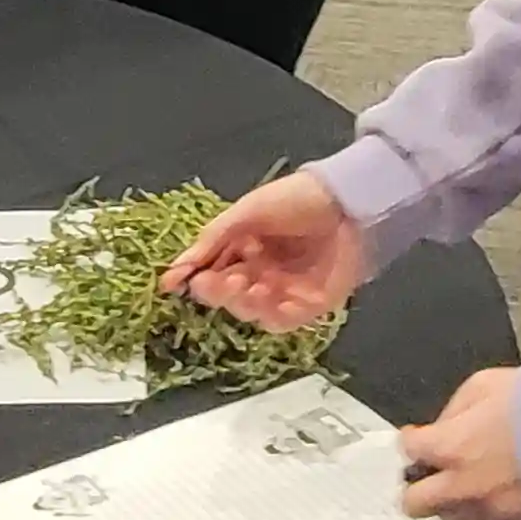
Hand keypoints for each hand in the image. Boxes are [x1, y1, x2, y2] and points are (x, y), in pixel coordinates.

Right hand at [165, 172, 367, 330]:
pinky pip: (286, 321)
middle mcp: (261, 274)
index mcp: (242, 251)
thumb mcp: (246, 212)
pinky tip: (272, 297)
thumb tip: (174, 271)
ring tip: (251, 286)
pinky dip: (275, 315)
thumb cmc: (295, 198)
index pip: (210, 275)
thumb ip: (212, 240)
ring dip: (245, 304)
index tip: (173, 284)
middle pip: (229, 298)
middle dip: (220, 293)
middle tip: (223, 281)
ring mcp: (287, 291)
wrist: (347, 199)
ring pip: (254, 314)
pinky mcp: (313, 303)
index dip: (193, 281)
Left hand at [395, 368, 520, 519]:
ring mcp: (494, 513)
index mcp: (451, 448)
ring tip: (473, 486)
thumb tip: (446, 425)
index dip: (413, 443)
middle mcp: (464, 488)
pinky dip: (499, 512)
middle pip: (417, 503)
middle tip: (428, 478)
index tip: (418, 440)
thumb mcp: (487, 384)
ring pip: (455, 519)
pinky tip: (513, 494)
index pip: (411, 451)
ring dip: (456, 503)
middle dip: (417, 489)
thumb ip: (456, 408)